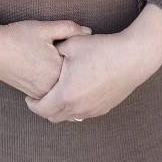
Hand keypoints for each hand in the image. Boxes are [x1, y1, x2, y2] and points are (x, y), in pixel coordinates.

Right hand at [0, 19, 92, 98]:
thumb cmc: (17, 36)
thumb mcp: (44, 28)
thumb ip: (69, 28)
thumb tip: (89, 31)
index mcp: (57, 70)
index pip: (81, 66)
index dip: (86, 56)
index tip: (90, 49)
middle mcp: (51, 86)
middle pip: (73, 80)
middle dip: (80, 72)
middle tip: (84, 59)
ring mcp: (41, 92)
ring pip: (63, 89)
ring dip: (69, 81)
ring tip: (72, 68)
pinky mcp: (32, 93)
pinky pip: (52, 93)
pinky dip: (57, 86)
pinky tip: (57, 74)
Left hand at [24, 31, 149, 123]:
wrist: (132, 57)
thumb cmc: (101, 49)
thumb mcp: (72, 44)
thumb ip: (54, 50)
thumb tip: (45, 51)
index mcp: (66, 94)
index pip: (41, 108)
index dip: (31, 103)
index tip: (28, 95)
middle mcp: (78, 108)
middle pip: (53, 117)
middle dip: (44, 108)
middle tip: (41, 95)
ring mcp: (92, 110)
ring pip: (69, 117)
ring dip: (60, 109)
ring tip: (58, 93)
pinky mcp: (103, 108)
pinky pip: (83, 113)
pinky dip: (75, 107)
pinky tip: (76, 91)